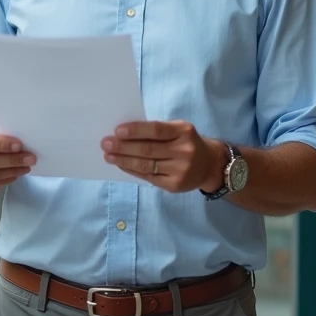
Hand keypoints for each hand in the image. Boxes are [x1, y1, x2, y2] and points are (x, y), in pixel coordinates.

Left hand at [101, 120, 225, 192]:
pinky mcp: (174, 185)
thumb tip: (124, 133)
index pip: (156, 130)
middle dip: (123, 147)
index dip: (136, 131)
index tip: (117, 131)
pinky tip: (121, 165)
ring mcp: (180, 170)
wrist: (209, 165)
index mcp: (184, 131)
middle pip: (148, 149)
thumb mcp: (178, 130)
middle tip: (105, 143)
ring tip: (108, 156)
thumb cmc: (186, 142)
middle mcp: (184, 151)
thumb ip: (157, 131)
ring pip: (146, 165)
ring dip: (124, 160)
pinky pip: (148, 177)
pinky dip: (132, 170)